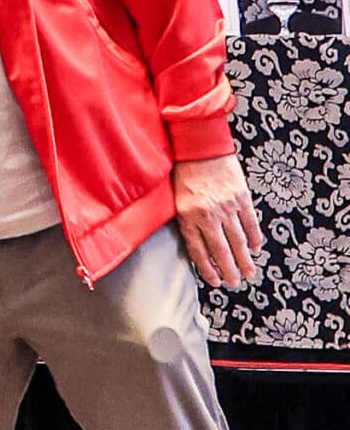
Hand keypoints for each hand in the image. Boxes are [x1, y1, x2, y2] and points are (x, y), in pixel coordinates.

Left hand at [171, 153, 263, 288]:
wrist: (199, 146)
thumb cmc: (182, 173)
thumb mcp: (174, 200)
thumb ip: (184, 221)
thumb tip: (194, 243)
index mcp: (188, 217)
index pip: (198, 251)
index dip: (207, 269)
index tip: (215, 281)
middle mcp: (208, 215)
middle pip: (221, 250)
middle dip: (229, 270)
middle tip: (236, 283)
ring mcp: (227, 207)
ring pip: (238, 240)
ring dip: (244, 259)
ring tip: (249, 273)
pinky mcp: (241, 197)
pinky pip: (250, 222)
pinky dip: (253, 236)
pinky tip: (255, 248)